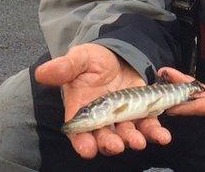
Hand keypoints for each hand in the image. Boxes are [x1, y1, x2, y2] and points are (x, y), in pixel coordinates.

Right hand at [34, 43, 171, 158]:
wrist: (117, 55)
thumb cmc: (93, 60)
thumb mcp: (79, 59)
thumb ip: (64, 67)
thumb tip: (41, 72)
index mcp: (81, 110)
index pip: (79, 132)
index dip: (82, 142)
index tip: (87, 149)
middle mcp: (102, 120)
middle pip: (104, 138)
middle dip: (109, 144)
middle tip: (116, 146)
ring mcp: (122, 118)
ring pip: (127, 135)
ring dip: (133, 140)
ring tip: (138, 142)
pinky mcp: (142, 113)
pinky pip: (148, 126)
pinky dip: (155, 133)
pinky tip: (163, 137)